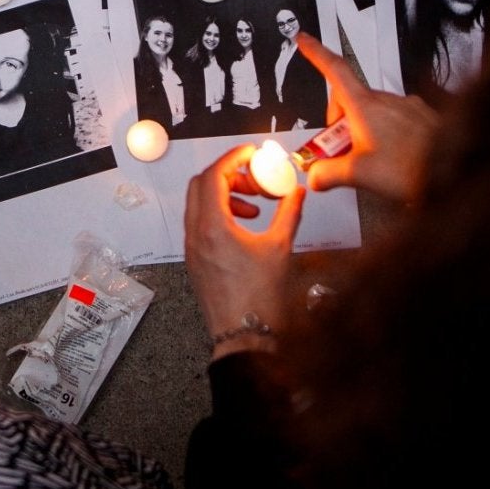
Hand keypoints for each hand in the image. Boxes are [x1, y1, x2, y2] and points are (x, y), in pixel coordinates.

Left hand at [186, 144, 303, 338]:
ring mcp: (192, 248)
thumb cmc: (261, 297)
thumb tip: (297, 191)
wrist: (245, 336)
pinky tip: (245, 225)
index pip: (214, 175)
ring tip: (255, 205)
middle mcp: (195, 234)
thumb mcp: (280, 248)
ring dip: (224, 195)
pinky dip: (219, 214)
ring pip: (199, 204)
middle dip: (228, 175)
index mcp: (212, 227)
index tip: (251, 152)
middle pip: (201, 185)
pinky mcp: (195, 260)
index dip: (233, 158)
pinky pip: (200, 224)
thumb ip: (289, 212)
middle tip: (255, 178)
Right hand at [294, 33, 435, 200]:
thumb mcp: (359, 174)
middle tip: (342, 152)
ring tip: (371, 160)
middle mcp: (386, 100)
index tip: (305, 41)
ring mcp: (405, 107)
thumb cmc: (411, 168)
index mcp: (365, 106)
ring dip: (362, 130)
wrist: (454, 171)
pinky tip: (392, 157)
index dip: (316, 53)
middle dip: (340, 123)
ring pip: (372, 111)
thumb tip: (315, 175)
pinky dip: (384, 133)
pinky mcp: (421, 117)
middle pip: (350, 100)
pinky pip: (394, 118)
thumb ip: (329, 173)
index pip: (334, 70)